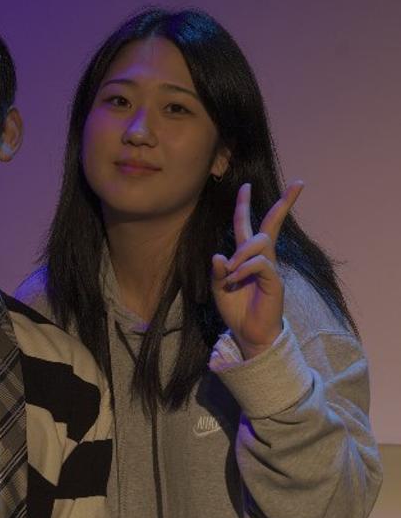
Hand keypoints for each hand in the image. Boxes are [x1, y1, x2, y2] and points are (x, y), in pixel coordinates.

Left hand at [211, 181, 302, 359]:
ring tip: (231, 271)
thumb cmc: (235, 309)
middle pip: (271, 225)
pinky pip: (259, 264)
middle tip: (299, 184)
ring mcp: (270, 269)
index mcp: (246, 256)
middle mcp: (261, 258)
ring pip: (260, 242)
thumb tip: (219, 255)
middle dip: (284, 204)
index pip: (248, 225)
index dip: (244, 205)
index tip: (246, 185)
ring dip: (242, 251)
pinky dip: (243, 269)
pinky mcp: (274, 281)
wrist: (247, 333)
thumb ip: (218, 271)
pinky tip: (234, 280)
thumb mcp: (219, 288)